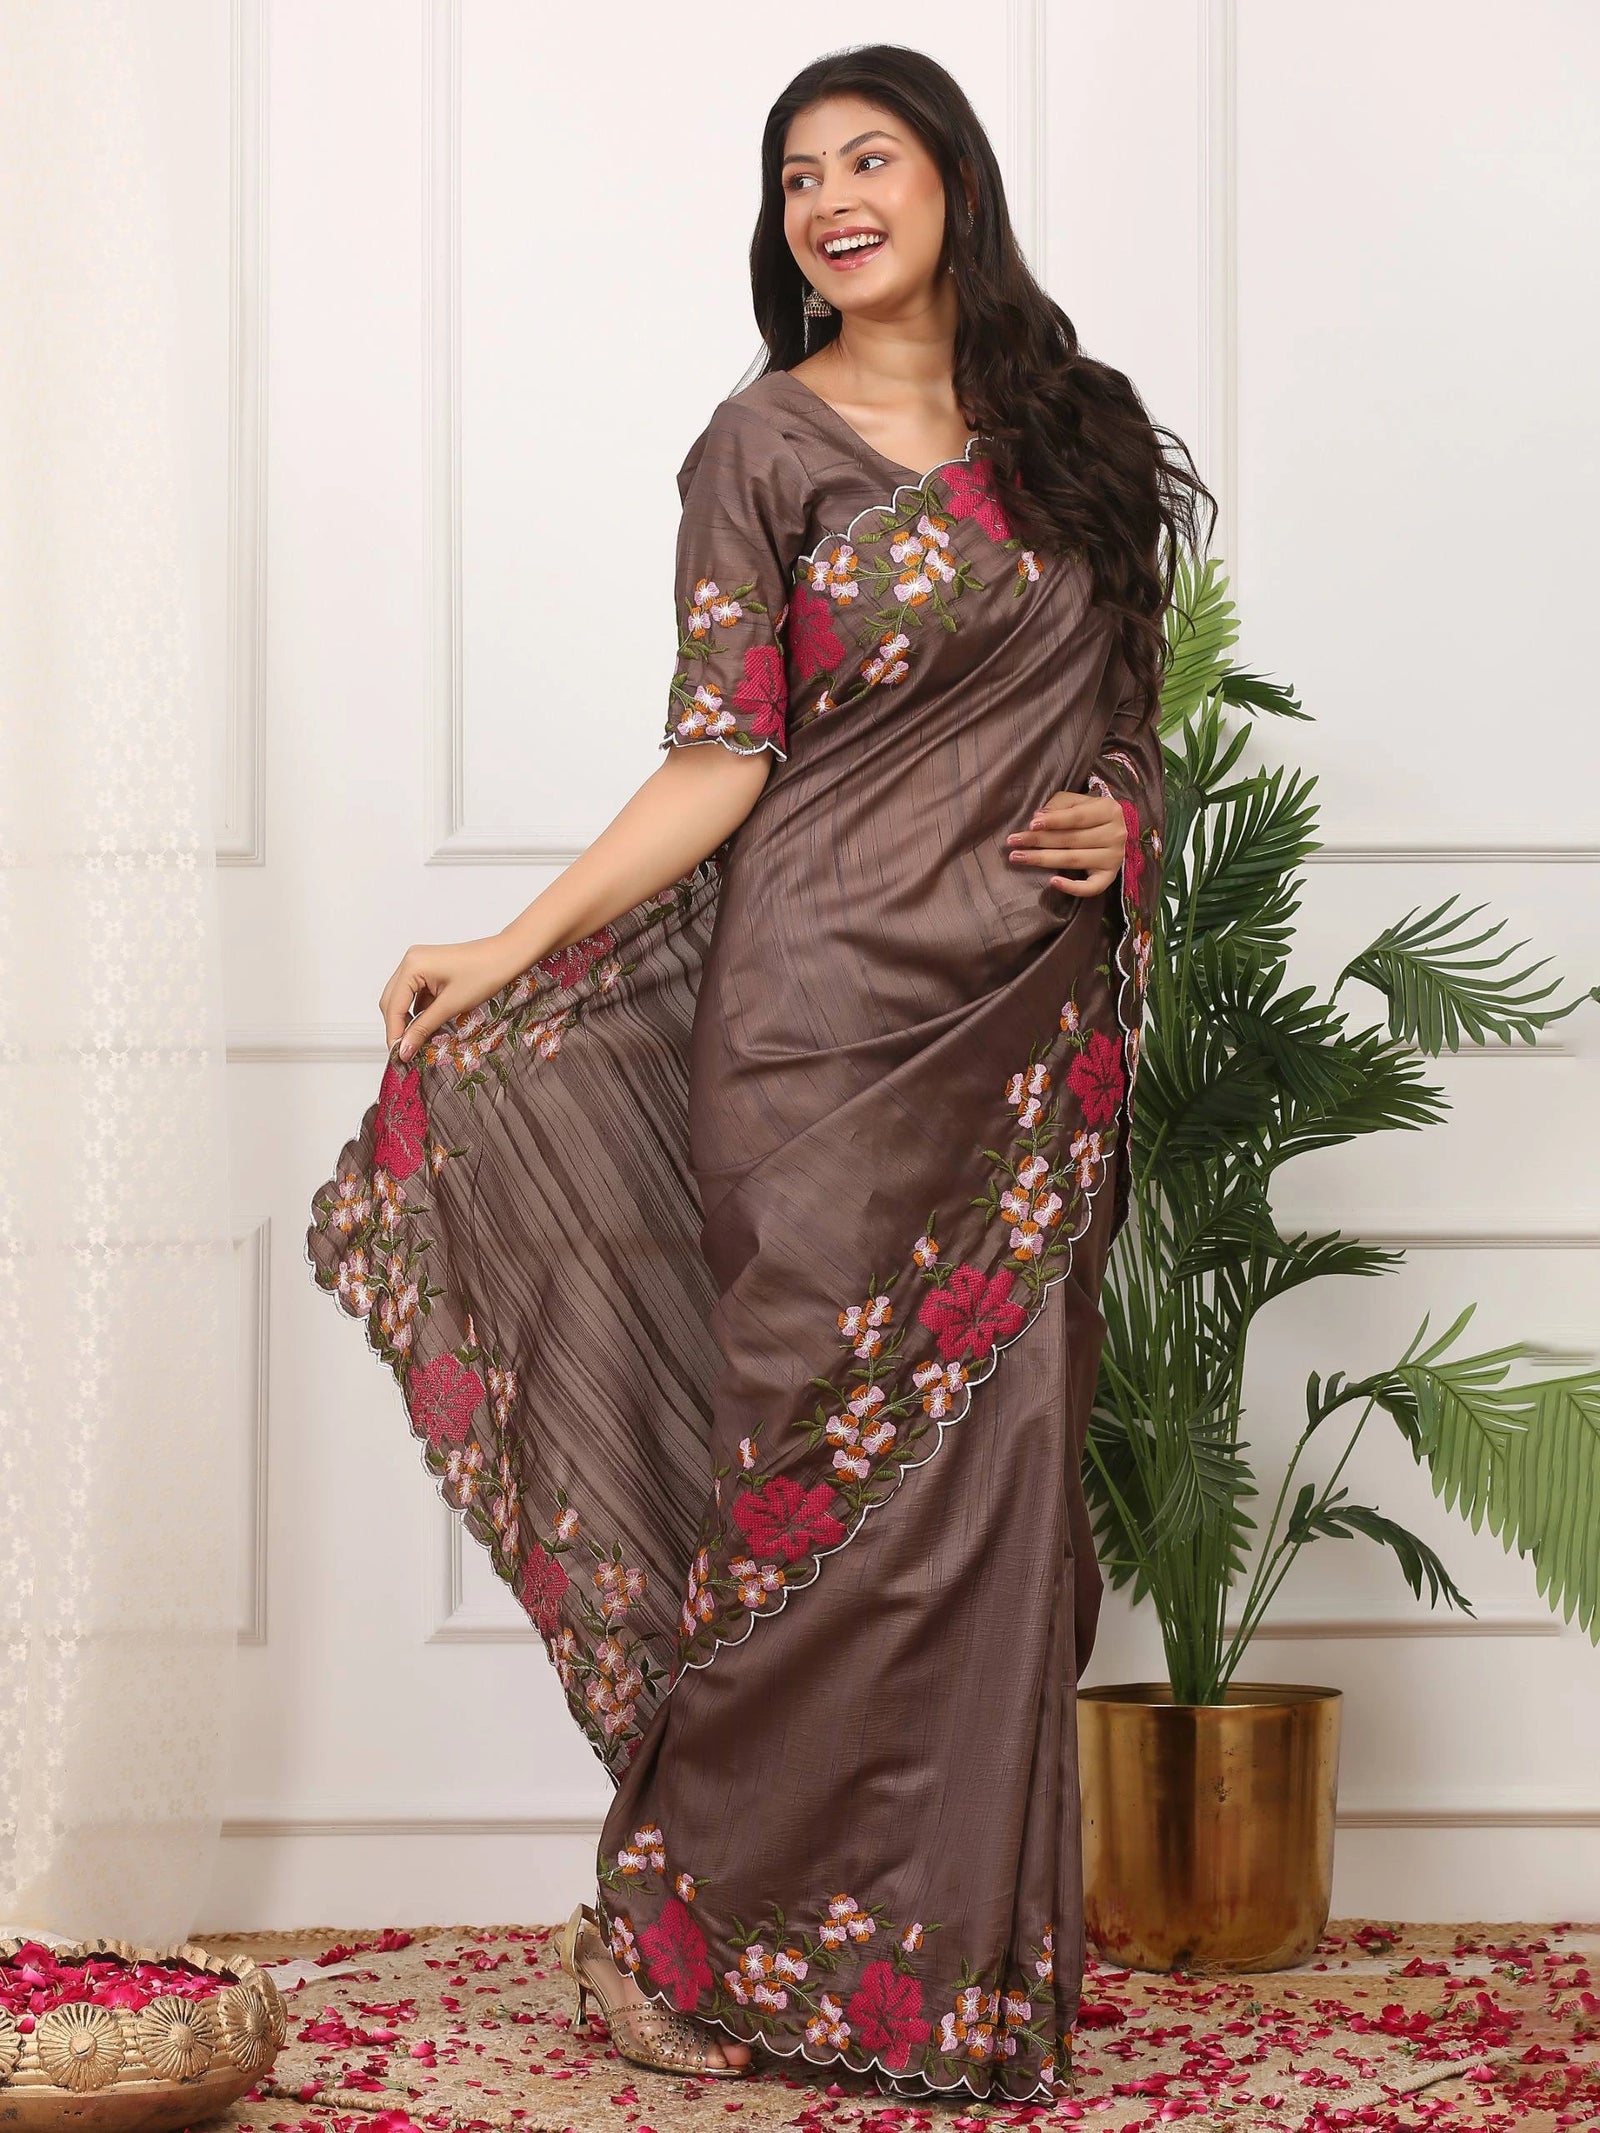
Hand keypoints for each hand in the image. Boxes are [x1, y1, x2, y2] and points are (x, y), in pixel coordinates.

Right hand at [381, 934, 522, 1061]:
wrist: (508, 956)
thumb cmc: (484, 974)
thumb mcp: (451, 1005)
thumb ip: (423, 1028)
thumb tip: (403, 1050)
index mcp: (412, 966)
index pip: (393, 1006)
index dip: (394, 1033)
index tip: (398, 1056)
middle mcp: (410, 961)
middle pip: (392, 1001)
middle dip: (397, 1027)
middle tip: (405, 1052)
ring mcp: (419, 964)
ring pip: (402, 999)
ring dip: (408, 1020)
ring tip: (416, 1042)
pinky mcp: (429, 970)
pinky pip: (416, 994)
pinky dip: (419, 1012)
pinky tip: (427, 1026)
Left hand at [1005, 790, 1125, 895]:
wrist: (1111, 830)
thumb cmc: (1086, 813)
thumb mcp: (1074, 800)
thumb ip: (1058, 805)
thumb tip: (1038, 817)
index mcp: (1109, 810)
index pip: (1077, 817)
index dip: (1053, 821)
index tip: (1030, 825)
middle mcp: (1115, 834)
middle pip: (1071, 839)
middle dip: (1039, 841)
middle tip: (1013, 842)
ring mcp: (1114, 857)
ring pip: (1074, 860)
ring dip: (1043, 860)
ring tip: (1018, 857)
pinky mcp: (1110, 876)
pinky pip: (1091, 887)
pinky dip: (1072, 887)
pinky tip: (1052, 882)